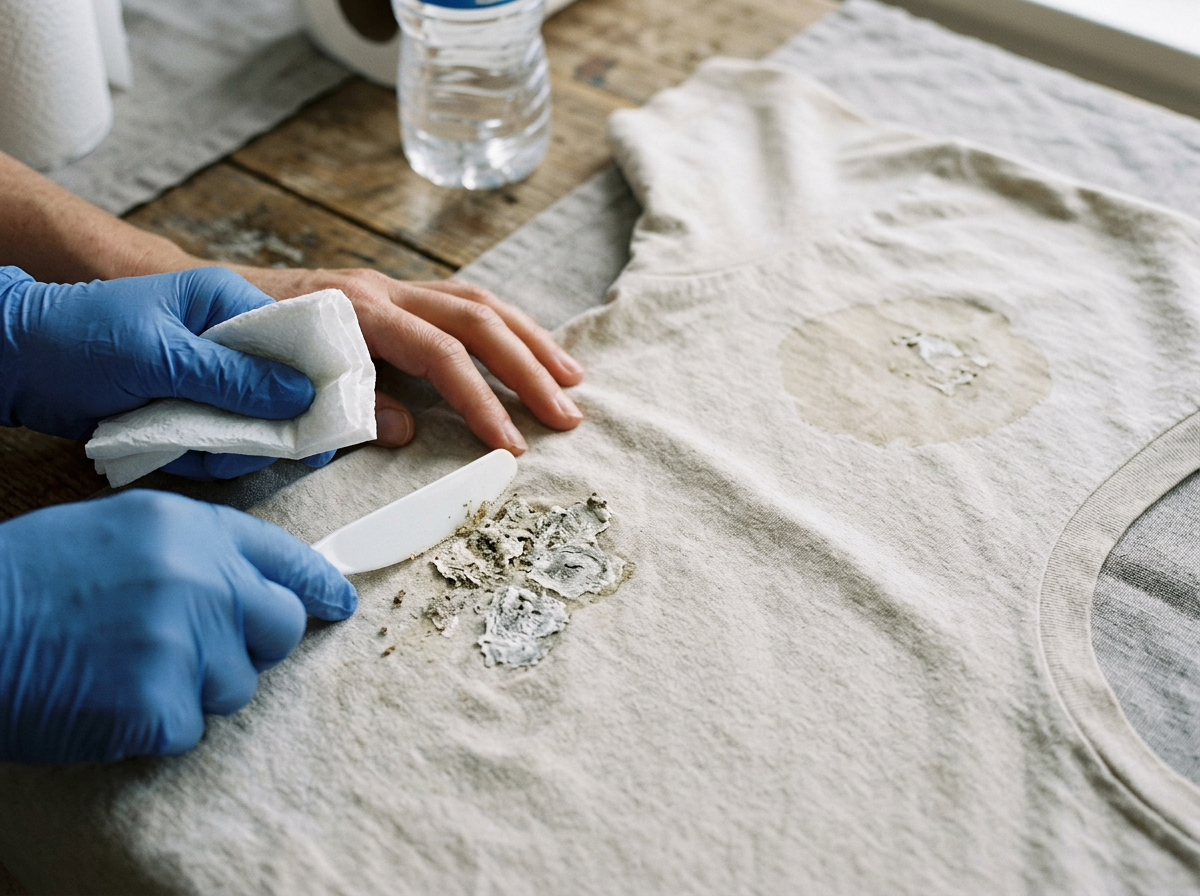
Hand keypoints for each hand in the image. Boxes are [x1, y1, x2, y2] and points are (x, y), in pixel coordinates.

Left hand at [0, 265, 331, 477]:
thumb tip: (300, 396)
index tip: (330, 415)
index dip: (318, 376)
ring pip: (256, 425)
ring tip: (197, 447)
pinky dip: (204, 458)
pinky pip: (222, 444)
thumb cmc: (79, 338)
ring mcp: (209, 379)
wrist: (14, 364)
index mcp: (226, 302)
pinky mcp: (190, 411)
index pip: (299, 336)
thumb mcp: (161, 356)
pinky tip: (176, 451)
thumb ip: (234, 378)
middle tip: (260, 446)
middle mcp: (225, 340)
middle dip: (271, 426)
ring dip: (233, 448)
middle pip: (284, 390)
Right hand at [0, 490, 355, 763]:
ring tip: (124, 667)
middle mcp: (202, 579)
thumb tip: (251, 586)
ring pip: (237, 686)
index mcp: (191, 529)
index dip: (317, 586)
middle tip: (200, 651)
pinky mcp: (160, 703)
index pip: (285, 558)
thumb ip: (195, 554)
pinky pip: (189, 730)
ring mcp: (185, 641)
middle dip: (253, 646)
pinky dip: (153, 726)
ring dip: (193, 689)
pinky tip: (106, 699)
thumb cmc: (29, 579)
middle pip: (280, 628)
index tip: (338, 604)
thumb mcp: (119, 532)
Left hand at [233, 267, 584, 453]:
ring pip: (478, 302)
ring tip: (571, 378)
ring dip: (530, 341)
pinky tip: (527, 351)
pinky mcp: (389, 294)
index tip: (511, 446)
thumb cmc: (227, 344)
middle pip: (476, 319)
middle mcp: (378, 288)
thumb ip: (339, 405)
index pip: (440, 353)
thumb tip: (407, 430)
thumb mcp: (272, 383)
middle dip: (528, 368)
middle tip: (567, 415)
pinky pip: (461, 303)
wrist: (195, 293)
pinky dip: (503, 328)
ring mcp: (387, 285)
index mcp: (352, 309)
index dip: (481, 401)